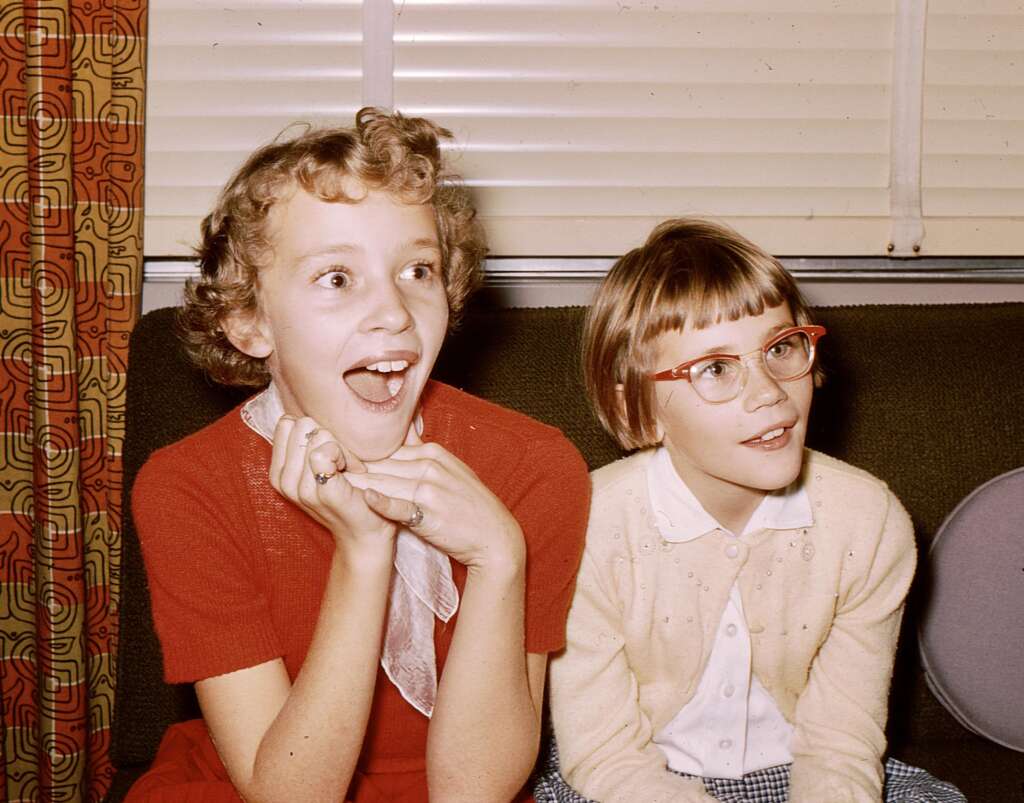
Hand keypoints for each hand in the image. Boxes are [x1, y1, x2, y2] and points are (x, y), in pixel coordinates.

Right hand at [268, 416, 395, 554]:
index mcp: (279, 473)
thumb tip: (297, 415)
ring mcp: (302, 489)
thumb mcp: (316, 467)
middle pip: (304, 425)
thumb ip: (304, 443)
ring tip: (349, 470)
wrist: (364, 533)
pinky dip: (347, 455)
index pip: (289, 423)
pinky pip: (325, 451)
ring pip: (318, 435)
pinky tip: (355, 471)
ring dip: (342, 448)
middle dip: (329, 438)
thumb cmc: (347, 495)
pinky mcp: (324, 492)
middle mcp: (285, 481)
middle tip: (343, 462)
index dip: (314, 432)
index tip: (330, 453)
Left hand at [344, 427, 524, 572]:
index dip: (357, 451)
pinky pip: (400, 506)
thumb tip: (401, 434)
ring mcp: (429, 489)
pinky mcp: (429, 514)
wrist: (494, 536)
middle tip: (318, 458)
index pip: (387, 448)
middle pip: (380, 462)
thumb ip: (423, 453)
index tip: (331, 448)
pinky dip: (382, 502)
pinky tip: (363, 498)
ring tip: (326, 477)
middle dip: (349, 462)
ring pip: (383, 481)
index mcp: (432, 453)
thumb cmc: (471, 505)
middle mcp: (429, 466)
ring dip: (355, 480)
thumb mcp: (450, 469)